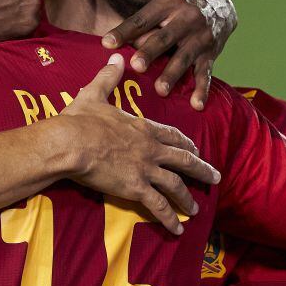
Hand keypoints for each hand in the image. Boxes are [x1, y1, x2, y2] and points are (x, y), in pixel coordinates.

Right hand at [59, 53, 219, 234]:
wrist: (70, 142)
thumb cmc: (79, 119)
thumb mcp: (94, 93)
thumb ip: (108, 77)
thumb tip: (116, 57)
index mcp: (142, 127)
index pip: (172, 135)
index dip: (186, 143)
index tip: (196, 149)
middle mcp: (150, 148)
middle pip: (184, 160)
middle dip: (201, 169)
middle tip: (215, 178)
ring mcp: (145, 169)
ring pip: (176, 186)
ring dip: (188, 198)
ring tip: (197, 209)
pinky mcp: (136, 188)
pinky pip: (158, 206)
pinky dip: (170, 218)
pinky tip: (178, 229)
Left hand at [101, 0, 236, 109]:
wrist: (221, 5)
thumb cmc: (179, 7)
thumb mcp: (162, 4)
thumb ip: (143, 24)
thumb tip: (115, 46)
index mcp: (167, 3)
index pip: (141, 19)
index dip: (124, 31)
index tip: (107, 43)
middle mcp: (186, 17)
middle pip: (164, 38)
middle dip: (150, 52)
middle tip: (136, 66)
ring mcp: (200, 36)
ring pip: (183, 57)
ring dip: (172, 74)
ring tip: (160, 91)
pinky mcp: (212, 53)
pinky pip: (205, 73)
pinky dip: (201, 90)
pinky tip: (196, 104)